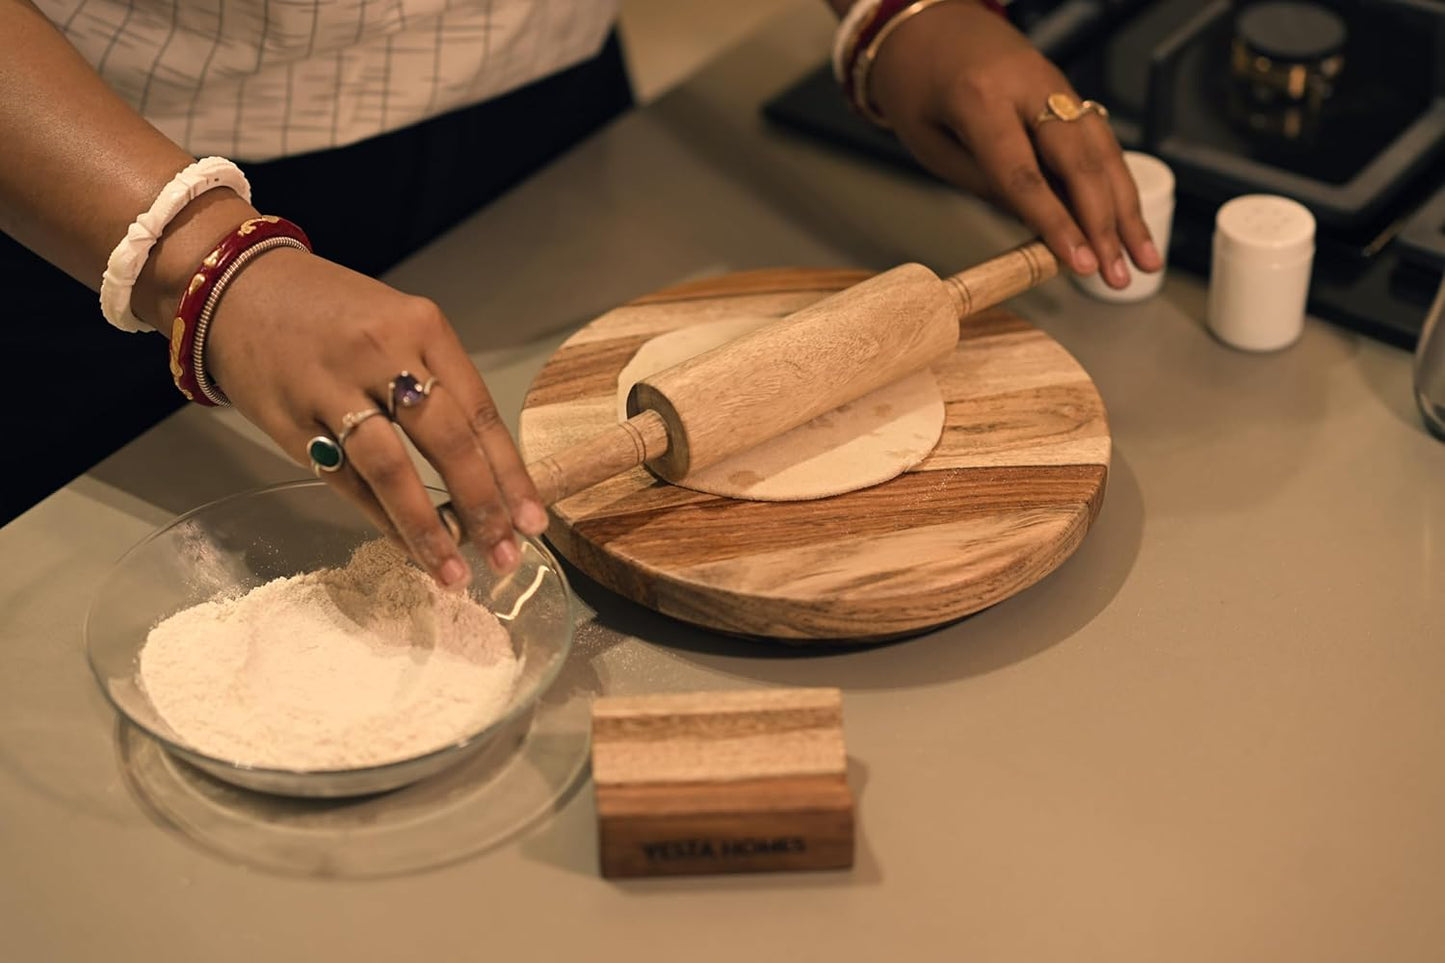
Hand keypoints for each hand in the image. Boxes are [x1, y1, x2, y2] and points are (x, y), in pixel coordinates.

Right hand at [202, 245, 547, 588]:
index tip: (533, 522)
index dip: (511, 474)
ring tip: (452, 572)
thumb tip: (486, 474)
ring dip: (427, 529)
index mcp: (422, 327)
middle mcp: (382, 353)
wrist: (237, 286)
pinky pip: (345, 481)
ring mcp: (332, 387)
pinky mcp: (290, 421)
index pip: (480, 412)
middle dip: (483, 507)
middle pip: (446, 441)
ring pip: (391, 470)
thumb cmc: (332, 312)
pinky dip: (380, 518)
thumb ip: (439, 387)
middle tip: (504, 557)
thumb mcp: (399, 326)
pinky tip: (406, 545)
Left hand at [866, 0, 1161, 287]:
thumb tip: (1039, 228)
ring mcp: (1055, 85)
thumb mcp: (932, 144)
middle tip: (1118, 274)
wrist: (927, 26)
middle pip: (1079, 161)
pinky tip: (1132, 222)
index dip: (1056, 223)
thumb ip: (986, 184)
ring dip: (1126, 210)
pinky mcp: (1068, 92)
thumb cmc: (918, 86)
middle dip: (1105, 224)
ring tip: (1142, 260)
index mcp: (980, 99)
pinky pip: (1100, 141)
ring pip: (1103, 151)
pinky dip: (1117, 185)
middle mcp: (1028, 87)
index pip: (1025, 174)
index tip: (1079, 263)